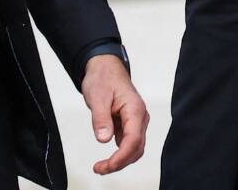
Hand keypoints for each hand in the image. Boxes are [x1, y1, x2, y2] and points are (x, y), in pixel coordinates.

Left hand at [82, 54, 149, 174]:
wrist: (105, 68)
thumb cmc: (103, 78)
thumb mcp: (98, 97)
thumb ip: (101, 118)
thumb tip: (104, 139)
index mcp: (135, 109)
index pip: (133, 139)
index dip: (121, 157)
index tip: (106, 166)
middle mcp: (140, 117)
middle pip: (136, 148)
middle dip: (120, 163)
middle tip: (99, 169)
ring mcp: (136, 121)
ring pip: (134, 148)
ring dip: (121, 161)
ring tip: (101, 167)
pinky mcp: (130, 124)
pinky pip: (129, 144)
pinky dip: (120, 155)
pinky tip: (107, 159)